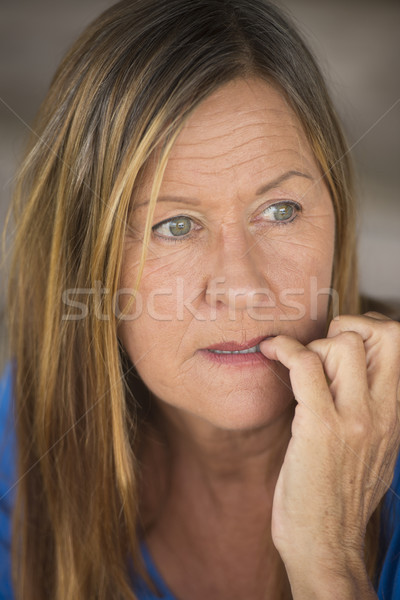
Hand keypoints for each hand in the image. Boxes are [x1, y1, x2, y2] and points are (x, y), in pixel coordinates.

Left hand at [260, 313, 399, 589]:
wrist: (325, 544)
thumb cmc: (339, 497)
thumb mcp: (373, 451)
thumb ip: (368, 412)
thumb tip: (347, 375)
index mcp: (395, 416)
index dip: (371, 329)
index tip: (341, 340)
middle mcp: (382, 413)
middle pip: (384, 334)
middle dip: (348, 326)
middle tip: (320, 346)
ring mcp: (353, 419)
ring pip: (342, 344)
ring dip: (313, 344)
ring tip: (295, 364)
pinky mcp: (319, 426)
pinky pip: (304, 364)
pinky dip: (282, 349)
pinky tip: (269, 353)